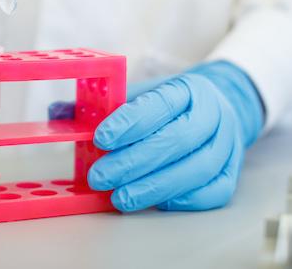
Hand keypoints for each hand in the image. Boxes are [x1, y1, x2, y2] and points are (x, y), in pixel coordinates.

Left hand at [48, 61, 263, 211]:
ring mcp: (227, 144)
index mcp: (187, 89)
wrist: (222, 104)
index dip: (129, 123)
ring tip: (120, 197)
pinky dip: (184, 199)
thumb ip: (103, 104)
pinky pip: (214, 191)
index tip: (101, 139)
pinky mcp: (233, 171)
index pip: (159, 104)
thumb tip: (58, 113)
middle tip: (100, 177)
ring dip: (153, 186)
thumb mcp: (140, 93)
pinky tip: (156, 202)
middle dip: (133, 162)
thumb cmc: (170, 103)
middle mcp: (212, 115)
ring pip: (195, 169)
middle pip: (176, 141)